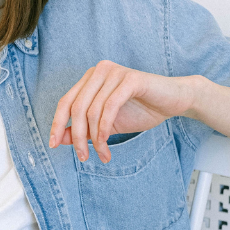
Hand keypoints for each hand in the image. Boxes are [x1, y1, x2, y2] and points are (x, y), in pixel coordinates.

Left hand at [48, 61, 198, 162]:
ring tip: (102, 154)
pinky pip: (109, 108)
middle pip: (76, 108)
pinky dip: (105, 129)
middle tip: (83, 157)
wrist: (175, 101)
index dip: (57, 124)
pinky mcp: (130, 79)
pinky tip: (107, 143)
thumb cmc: (141, 109)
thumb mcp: (106, 124)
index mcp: (89, 79)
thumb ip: (83, 129)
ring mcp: (114, 72)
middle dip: (77, 137)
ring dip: (94, 138)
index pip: (65, 102)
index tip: (54, 145)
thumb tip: (60, 139)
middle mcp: (98, 71)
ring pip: (92, 111)